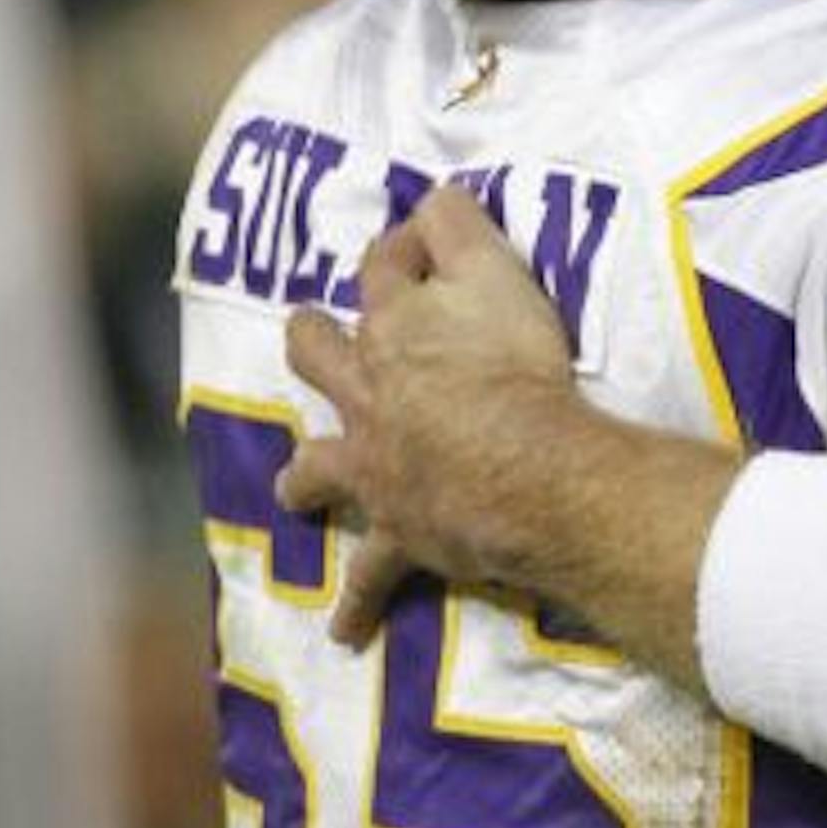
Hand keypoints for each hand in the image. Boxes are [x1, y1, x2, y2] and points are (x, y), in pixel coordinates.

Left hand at [280, 184, 580, 645]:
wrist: (526, 467)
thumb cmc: (519, 366)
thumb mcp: (500, 273)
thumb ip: (464, 228)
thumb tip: (434, 194)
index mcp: (395, 326)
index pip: (384, 267)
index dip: (403, 245)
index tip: (422, 236)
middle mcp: (370, 393)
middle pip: (320, 354)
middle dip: (313, 337)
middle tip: (312, 330)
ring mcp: (376, 466)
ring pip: (319, 467)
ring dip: (309, 476)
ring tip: (300, 488)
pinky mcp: (399, 531)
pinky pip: (372, 579)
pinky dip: (358, 606)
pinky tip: (346, 634)